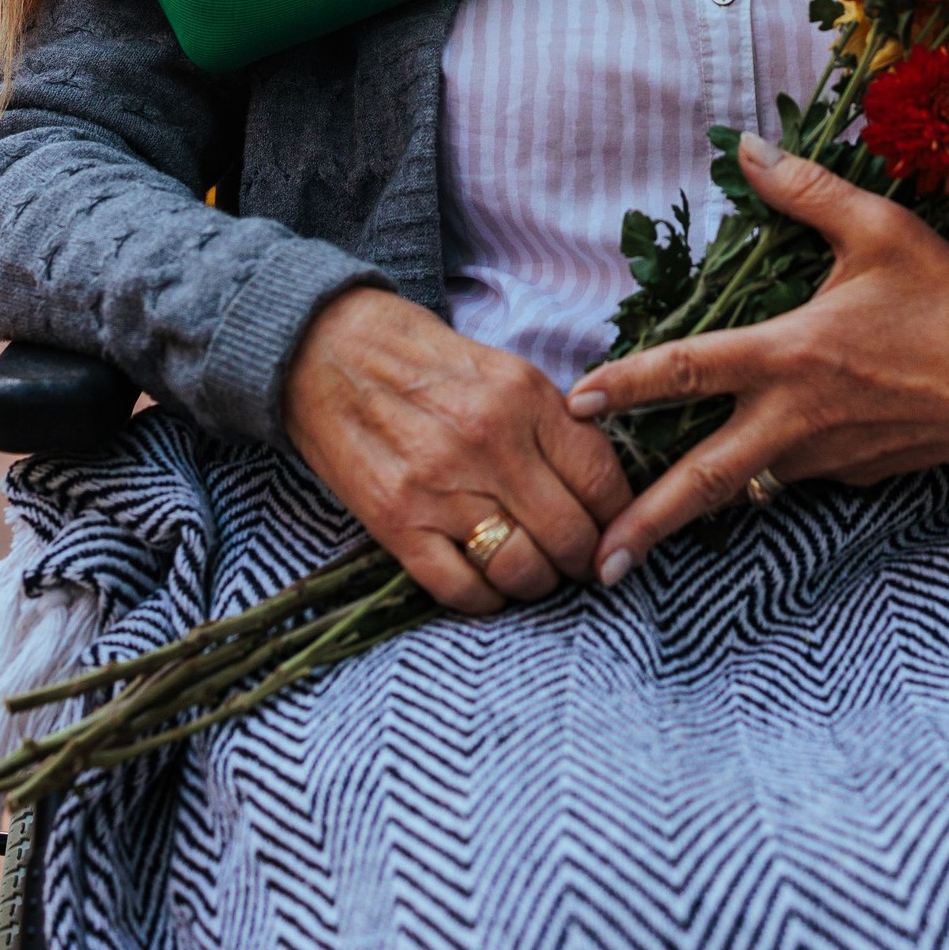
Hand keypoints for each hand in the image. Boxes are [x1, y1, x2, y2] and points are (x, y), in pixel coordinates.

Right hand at [283, 285, 631, 612]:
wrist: (331, 350)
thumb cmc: (426, 363)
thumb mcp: (504, 372)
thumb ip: (555, 425)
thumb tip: (607, 489)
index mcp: (524, 397)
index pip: (603, 481)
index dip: (618, 519)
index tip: (611, 530)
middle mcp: (488, 442)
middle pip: (570, 536)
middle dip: (582, 560)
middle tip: (574, 560)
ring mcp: (440, 487)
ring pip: (523, 571)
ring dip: (536, 582)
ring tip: (530, 568)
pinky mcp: (396, 523)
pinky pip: (462, 591)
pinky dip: (485, 599)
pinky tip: (485, 580)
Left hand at [567, 137, 948, 584]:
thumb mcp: (877, 227)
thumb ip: (803, 188)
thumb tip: (745, 145)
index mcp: (792, 355)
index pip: (690, 371)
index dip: (629, 384)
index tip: (578, 403)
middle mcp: (799, 418)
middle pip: (705, 480)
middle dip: (647, 524)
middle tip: (596, 564)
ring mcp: (829, 457)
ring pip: (750, 480)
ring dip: (702, 498)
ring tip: (647, 523)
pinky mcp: (858, 476)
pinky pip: (798, 473)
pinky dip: (771, 469)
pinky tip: (764, 456)